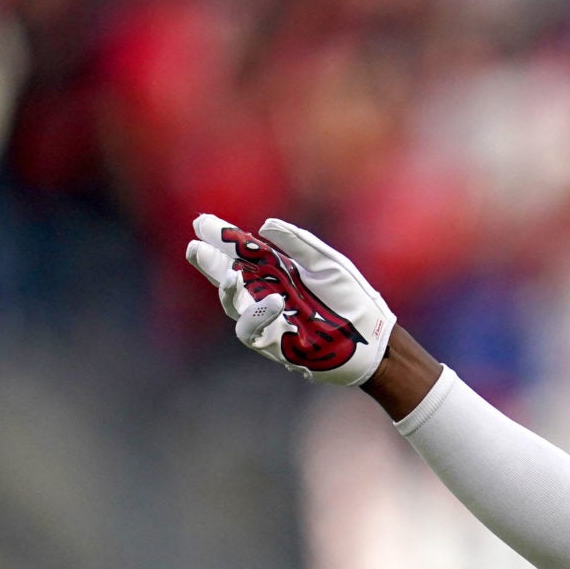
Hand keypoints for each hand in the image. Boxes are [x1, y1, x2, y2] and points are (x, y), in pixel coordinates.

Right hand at [185, 214, 393, 386]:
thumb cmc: (355, 301)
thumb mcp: (328, 264)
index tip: (202, 222)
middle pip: (229, 277)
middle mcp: (269, 294)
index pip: (243, 253)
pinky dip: (257, 315)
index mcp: (280, 273)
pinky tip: (272, 300)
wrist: (375, 340)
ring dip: (225, 290)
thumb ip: (298, 244)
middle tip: (195, 247)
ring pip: (233, 306)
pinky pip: (253, 332)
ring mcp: (271, 321)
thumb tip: (264, 226)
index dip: (222, 238)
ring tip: (231, 274)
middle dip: (210, 263)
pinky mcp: (276, 345)